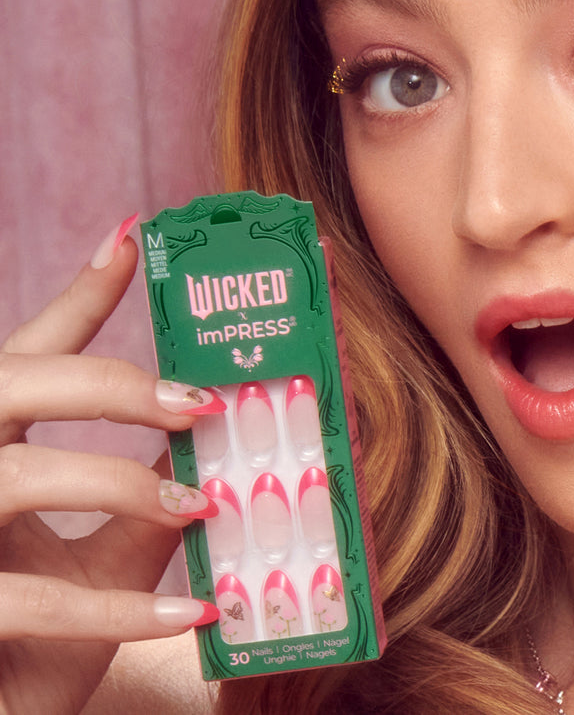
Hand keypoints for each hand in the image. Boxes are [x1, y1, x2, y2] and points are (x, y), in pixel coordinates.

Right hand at [0, 220, 219, 714]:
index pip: (32, 351)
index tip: (136, 239)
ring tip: (200, 504)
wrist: (6, 711)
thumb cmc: (45, 628)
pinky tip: (196, 614)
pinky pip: (33, 601)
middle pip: (11, 382)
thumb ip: (150, 491)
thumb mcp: (105, 549)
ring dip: (122, 487)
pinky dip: (122, 607)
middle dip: (108, 384)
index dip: (83, 292)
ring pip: (17, 478)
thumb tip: (218, 433)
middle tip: (198, 400)